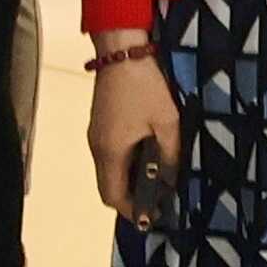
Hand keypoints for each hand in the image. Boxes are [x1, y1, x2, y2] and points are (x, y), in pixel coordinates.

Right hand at [87, 49, 179, 220]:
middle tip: (159, 200)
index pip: (113, 196)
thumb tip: (170, 181)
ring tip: (157, 180)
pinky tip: (147, 158)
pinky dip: (126, 165)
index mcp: (110, 152)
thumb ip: (170, 156)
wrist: (122, 50)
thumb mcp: (167, 123)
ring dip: (129, 181)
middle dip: (131, 198)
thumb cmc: (145, 87)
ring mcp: (95, 135)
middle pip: (108, 187)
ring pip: (108, 172)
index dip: (131, 211)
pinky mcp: (100, 124)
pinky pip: (110, 156)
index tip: (153, 216)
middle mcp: (97, 148)